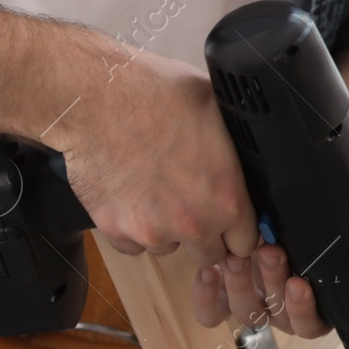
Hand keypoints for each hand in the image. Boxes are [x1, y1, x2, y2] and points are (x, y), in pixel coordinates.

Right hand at [45, 41, 259, 265]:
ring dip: (167, 228)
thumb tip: (249, 158)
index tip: (230, 220)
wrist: (99, 99)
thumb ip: (238, 152)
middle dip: (205, 234)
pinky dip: (133, 226)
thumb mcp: (220, 113)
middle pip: (209, 253)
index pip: (246, 242)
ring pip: (169, 246)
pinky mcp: (115, 230)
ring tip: (158, 187)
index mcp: (227, 198)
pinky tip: (133, 193)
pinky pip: (132, 244)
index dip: (239, 230)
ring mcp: (151, 231)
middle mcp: (192, 224)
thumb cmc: (160, 96)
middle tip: (192, 201)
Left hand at [190, 202, 348, 336]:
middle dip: (273, 283)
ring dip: (242, 285)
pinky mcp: (221, 292)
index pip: (313, 324)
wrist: (274, 202)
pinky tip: (209, 270)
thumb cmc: (312, 216)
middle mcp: (281, 307)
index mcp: (315, 301)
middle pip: (276, 314)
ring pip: (244, 311)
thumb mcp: (343, 213)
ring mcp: (250, 300)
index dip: (305, 309)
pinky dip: (207, 296)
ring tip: (240, 254)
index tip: (303, 282)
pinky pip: (210, 310)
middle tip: (272, 251)